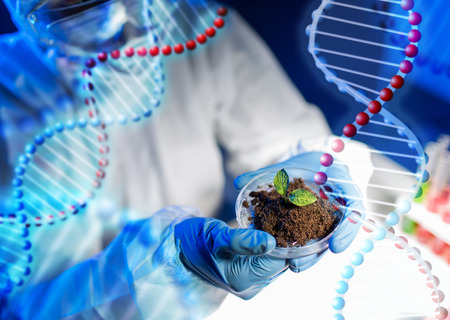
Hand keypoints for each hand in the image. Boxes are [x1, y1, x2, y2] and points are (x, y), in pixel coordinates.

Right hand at [174, 217, 287, 298]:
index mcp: (243, 279)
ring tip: (289, 216)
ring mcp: (250, 280)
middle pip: (282, 261)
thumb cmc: (192, 240)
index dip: (291, 241)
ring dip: (283, 239)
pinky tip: (277, 225)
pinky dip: (274, 241)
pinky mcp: (249, 272)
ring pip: (278, 258)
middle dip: (290, 238)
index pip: (279, 261)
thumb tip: (271, 242)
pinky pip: (270, 257)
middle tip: (295, 213)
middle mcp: (251, 284)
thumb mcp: (214, 236)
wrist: (177, 248)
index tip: (297, 218)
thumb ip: (241, 240)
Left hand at [234, 152, 363, 254]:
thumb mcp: (292, 164)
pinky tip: (289, 257)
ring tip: (292, 267)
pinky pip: (315, 238)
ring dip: (310, 255)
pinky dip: (304, 248)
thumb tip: (238, 183)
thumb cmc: (310, 162)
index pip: (354, 209)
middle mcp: (341, 205)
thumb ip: (266, 173)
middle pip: (336, 234)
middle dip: (317, 252)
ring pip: (325, 240)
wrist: (318, 164)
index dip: (346, 231)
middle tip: (297, 265)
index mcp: (343, 184)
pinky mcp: (321, 225)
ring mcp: (332, 218)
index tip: (335, 248)